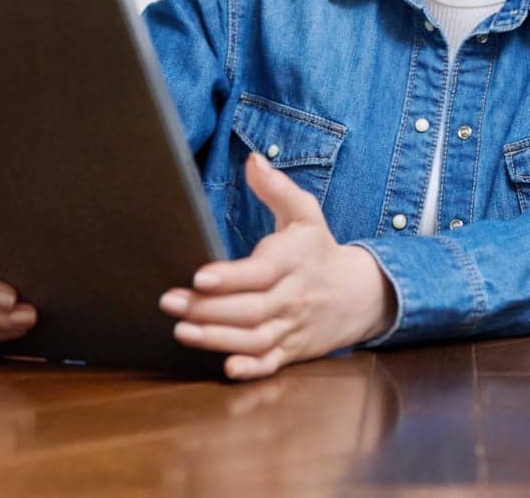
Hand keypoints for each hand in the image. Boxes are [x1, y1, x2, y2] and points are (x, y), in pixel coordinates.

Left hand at [158, 152, 395, 380]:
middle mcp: (293, 297)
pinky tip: (226, 368)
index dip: (230, 277)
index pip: (260, 272)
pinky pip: (272, 364)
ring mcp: (293, 327)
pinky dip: (251, 369)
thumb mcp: (305, 213)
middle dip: (208, 309)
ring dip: (217, 338)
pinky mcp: (292, 351)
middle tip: (170, 303)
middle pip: (250, 309)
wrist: (359, 294)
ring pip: (255, 339)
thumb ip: (277, 188)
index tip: (199, 276)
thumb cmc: (319, 249)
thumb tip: (253, 160)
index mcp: (293, 261)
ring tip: (181, 331)